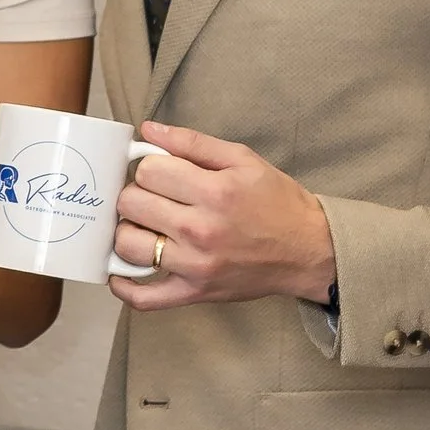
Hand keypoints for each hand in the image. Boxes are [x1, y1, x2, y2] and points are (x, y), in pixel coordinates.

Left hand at [112, 121, 335, 310]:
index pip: (148, 171)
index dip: (150, 167)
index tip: (162, 173)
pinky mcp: (195, 293)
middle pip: (131, 204)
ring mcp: (195, 266)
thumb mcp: (243, 160)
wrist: (309, 250)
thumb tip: (148, 130)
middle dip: (137, 194)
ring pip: (127, 245)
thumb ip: (193, 142)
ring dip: (128, 231)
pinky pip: (144, 299)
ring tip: (145, 226)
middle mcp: (201, 230)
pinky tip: (120, 272)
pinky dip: (123, 287)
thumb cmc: (277, 202)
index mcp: (214, 192)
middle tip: (154, 198)